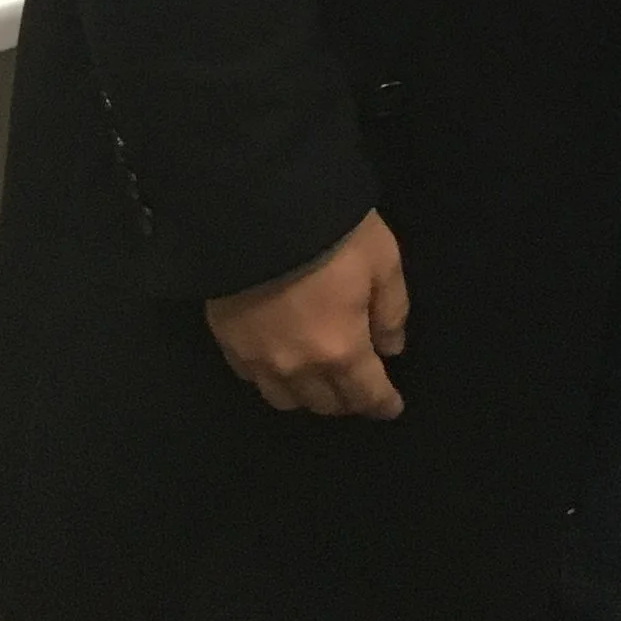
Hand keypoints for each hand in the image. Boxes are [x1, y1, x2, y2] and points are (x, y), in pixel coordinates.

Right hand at [205, 210, 408, 418]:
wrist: (258, 211)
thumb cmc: (333, 233)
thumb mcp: (383, 260)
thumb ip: (392, 310)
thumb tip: (391, 349)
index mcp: (340, 349)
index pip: (366, 393)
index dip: (383, 404)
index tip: (391, 409)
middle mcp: (298, 367)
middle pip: (325, 403)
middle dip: (347, 400)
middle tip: (359, 388)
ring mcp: (258, 359)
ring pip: (286, 400)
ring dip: (309, 396)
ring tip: (319, 381)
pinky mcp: (228, 343)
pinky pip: (253, 379)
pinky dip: (273, 379)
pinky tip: (280, 364)